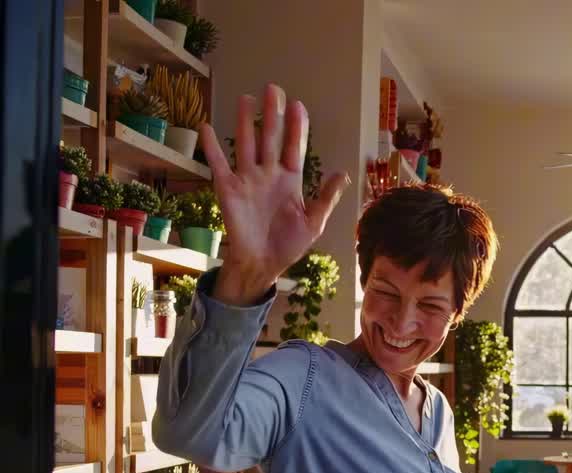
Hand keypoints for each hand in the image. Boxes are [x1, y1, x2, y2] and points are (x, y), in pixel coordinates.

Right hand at [201, 84, 347, 304]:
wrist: (263, 264)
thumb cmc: (289, 245)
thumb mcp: (314, 222)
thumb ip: (326, 197)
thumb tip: (344, 173)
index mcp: (290, 180)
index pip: (293, 148)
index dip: (296, 127)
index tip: (299, 105)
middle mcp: (268, 174)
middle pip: (270, 138)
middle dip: (272, 114)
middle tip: (274, 89)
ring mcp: (247, 180)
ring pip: (247, 144)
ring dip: (245, 122)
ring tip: (246, 98)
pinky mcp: (228, 189)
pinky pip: (218, 164)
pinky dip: (212, 147)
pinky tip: (207, 127)